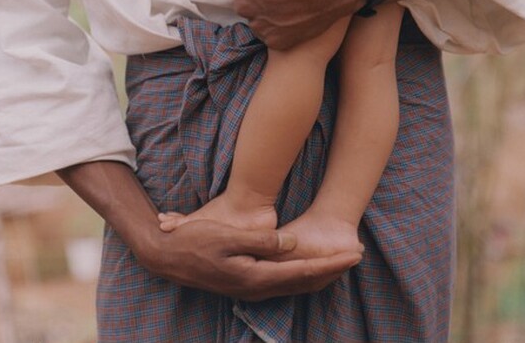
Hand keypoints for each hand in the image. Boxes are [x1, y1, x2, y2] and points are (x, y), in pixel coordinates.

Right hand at [136, 217, 360, 299]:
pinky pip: (282, 282)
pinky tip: (308, 270)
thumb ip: (262, 241)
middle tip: (357, 257)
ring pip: (294, 285)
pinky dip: (302, 276)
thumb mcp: (228, 237)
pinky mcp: (246, 283)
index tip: (353, 254)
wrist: (167, 256)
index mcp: (255, 276)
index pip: (302, 271)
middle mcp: (257, 287)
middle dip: (332, 270)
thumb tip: (293, 244)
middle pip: (303, 282)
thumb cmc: (195, 241)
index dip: (330, 263)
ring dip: (319, 275)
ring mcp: (251, 288)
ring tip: (342, 264)